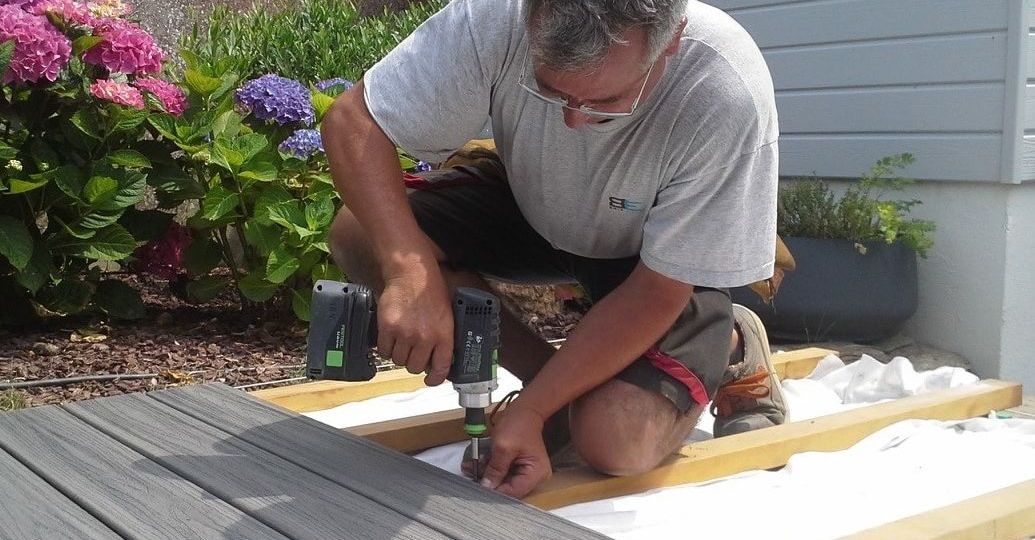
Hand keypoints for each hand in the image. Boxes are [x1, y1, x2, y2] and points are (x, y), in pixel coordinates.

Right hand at [377, 266, 453, 385]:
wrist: (410, 273)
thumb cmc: (430, 291)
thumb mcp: (446, 316)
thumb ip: (442, 338)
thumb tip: (436, 359)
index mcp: (444, 335)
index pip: (441, 368)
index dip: (435, 379)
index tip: (430, 380)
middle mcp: (425, 338)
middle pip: (415, 368)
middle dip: (413, 362)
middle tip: (412, 352)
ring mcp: (405, 334)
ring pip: (399, 361)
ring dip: (399, 355)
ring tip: (401, 341)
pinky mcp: (388, 328)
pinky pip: (384, 351)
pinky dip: (386, 348)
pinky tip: (390, 337)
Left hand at [479, 404, 551, 497]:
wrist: (524, 411)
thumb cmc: (519, 424)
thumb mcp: (502, 448)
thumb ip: (495, 470)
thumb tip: (487, 486)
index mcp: (536, 473)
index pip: (514, 492)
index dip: (495, 490)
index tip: (479, 487)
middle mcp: (534, 476)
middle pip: (508, 487)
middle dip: (489, 480)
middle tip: (472, 474)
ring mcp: (527, 471)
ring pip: (503, 480)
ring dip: (487, 473)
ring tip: (472, 467)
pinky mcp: (519, 466)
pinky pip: (503, 472)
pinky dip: (491, 467)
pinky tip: (479, 462)